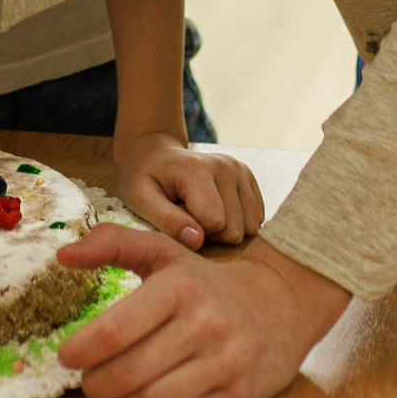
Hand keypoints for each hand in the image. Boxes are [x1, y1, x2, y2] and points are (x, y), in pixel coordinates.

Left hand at [55, 228, 349, 397]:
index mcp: (178, 287)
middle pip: (128, 373)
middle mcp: (204, 324)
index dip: (81, 351)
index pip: (115, 330)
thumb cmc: (207, 281)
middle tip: (87, 382)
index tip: (65, 358)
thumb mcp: (164, 252)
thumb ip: (112, 244)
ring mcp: (225, 362)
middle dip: (95, 384)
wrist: (283, 303)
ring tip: (113, 395)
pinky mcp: (239, 394)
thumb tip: (62, 256)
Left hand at [113, 132, 265, 249]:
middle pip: (234, 230)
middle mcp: (226, 166)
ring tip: (199, 210)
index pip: (214, 223)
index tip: (175, 214)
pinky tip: (215, 207)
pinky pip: (256, 220)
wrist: (156, 156)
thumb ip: (167, 220)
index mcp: (197, 170)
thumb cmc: (144, 179)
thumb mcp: (141, 199)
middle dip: (210, 232)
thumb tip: (197, 242)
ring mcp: (240, 170)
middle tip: (186, 212)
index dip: (193, 230)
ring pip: (249, 228)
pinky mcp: (249, 177)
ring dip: (224, 228)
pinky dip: (235, 221)